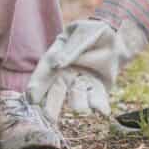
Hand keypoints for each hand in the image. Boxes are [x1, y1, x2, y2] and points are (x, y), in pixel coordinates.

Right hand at [28, 0, 148, 121]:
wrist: (116, 37)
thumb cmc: (94, 31)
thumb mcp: (82, 34)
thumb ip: (72, 49)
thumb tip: (58, 65)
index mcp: (56, 58)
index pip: (44, 72)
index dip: (37, 85)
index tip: (31, 98)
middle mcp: (66, 74)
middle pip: (56, 92)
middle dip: (51, 106)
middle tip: (48, 118)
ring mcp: (81, 83)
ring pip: (76, 98)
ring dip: (79, 105)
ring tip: (83, 110)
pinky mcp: (97, 89)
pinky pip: (97, 100)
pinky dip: (99, 106)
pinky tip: (103, 112)